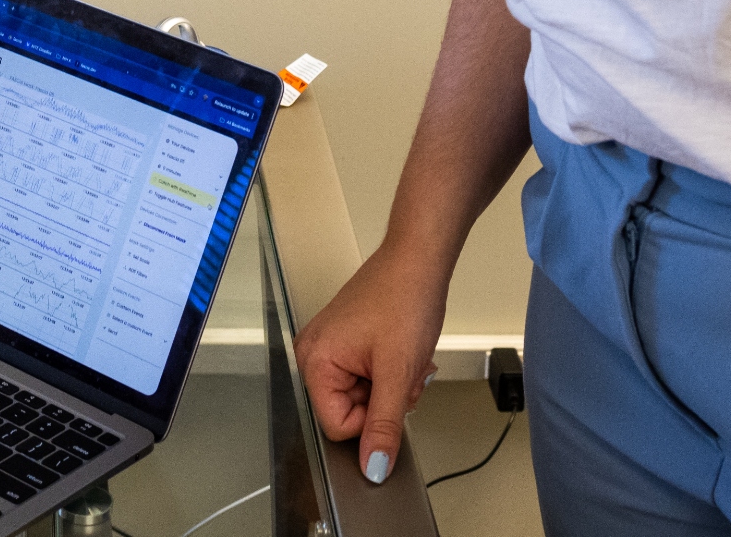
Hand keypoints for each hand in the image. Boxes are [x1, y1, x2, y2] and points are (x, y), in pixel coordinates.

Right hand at [293, 245, 447, 484]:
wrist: (417, 263)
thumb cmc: (403, 301)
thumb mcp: (398, 373)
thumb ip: (383, 425)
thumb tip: (372, 468)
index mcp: (314, 362)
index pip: (337, 426)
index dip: (371, 421)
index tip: (391, 394)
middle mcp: (313, 355)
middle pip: (349, 411)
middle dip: (384, 401)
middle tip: (402, 371)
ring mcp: (328, 347)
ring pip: (362, 396)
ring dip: (390, 387)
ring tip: (404, 358)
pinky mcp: (345, 342)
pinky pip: (365, 377)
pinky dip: (388, 373)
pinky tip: (399, 353)